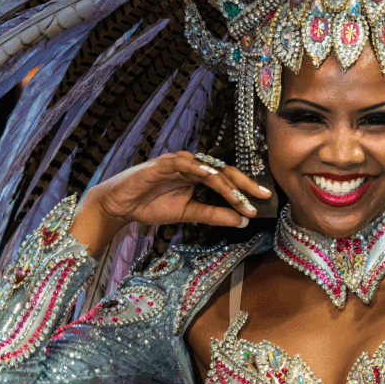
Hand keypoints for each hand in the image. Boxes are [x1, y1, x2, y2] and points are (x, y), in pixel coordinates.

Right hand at [71, 152, 271, 255]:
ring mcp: (178, 162)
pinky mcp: (162, 164)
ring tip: (241, 200)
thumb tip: (241, 221)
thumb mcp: (188, 214)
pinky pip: (185, 164)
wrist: (119, 206)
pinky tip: (212, 177)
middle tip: (263, 196)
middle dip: (244, 184)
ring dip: (226, 185)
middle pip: (224, 171)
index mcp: (199, 175)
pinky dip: (199, 170)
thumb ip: (213, 215)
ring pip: (208, 169)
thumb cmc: (151, 205)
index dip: (246, 189)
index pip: (228, 180)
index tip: (264, 201)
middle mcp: (192, 165)